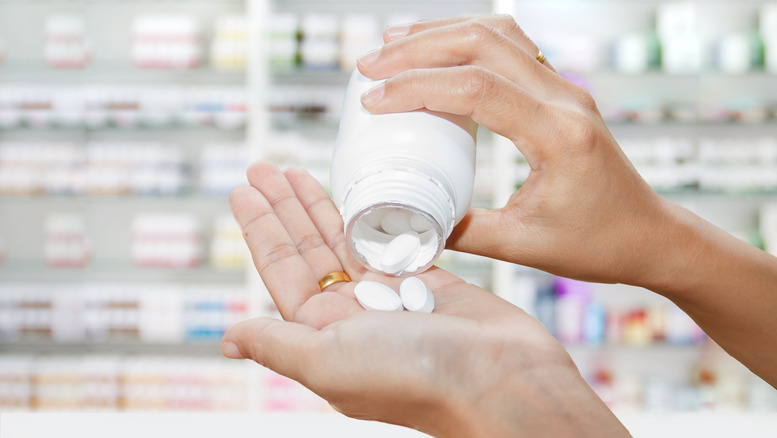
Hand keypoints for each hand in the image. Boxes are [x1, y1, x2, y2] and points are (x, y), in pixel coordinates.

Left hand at [223, 161, 628, 436]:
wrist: (501, 380)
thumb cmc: (415, 378)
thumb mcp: (329, 363)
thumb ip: (278, 343)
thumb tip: (228, 337)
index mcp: (323, 335)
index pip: (282, 270)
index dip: (261, 228)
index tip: (244, 190)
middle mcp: (352, 316)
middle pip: (308, 249)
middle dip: (284, 208)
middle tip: (263, 167)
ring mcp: (390, 297)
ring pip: (345, 241)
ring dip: (318, 207)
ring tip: (294, 171)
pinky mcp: (428, 283)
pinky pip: (390, 242)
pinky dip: (371, 217)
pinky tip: (355, 194)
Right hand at [358, 15, 776, 387]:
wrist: (649, 234)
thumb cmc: (598, 245)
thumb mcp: (525, 248)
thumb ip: (464, 232)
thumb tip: (410, 222)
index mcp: (560, 135)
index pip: (479, 90)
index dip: (418, 87)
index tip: (373, 100)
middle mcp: (565, 99)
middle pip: (485, 43)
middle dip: (419, 47)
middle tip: (370, 65)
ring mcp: (565, 89)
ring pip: (498, 34)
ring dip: (441, 33)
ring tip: (392, 43)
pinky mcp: (560, 91)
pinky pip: (511, 46)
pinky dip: (468, 40)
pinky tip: (438, 49)